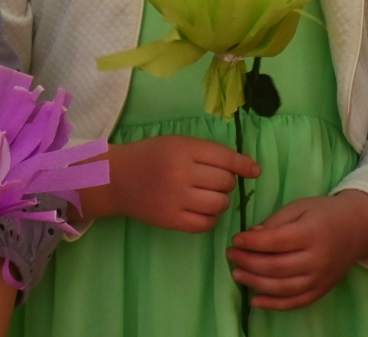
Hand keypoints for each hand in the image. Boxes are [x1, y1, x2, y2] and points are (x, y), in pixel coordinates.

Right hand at [77, 135, 258, 231]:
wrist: (113, 179)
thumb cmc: (148, 157)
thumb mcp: (174, 144)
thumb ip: (207, 152)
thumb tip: (249, 168)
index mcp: (181, 149)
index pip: (225, 158)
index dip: (244, 165)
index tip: (254, 171)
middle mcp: (180, 173)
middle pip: (225, 182)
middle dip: (225, 182)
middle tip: (211, 181)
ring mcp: (175, 199)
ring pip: (220, 204)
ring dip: (219, 201)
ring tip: (204, 196)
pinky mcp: (171, 220)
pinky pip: (207, 224)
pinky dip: (209, 218)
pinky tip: (198, 210)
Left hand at [227, 190, 367, 310]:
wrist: (358, 229)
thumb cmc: (323, 213)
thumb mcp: (298, 207)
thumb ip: (274, 222)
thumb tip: (250, 236)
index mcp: (311, 233)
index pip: (275, 241)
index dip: (251, 242)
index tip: (235, 239)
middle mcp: (318, 259)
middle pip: (276, 267)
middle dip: (248, 262)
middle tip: (231, 255)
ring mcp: (321, 278)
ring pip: (284, 287)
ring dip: (256, 283)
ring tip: (237, 274)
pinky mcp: (323, 290)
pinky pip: (297, 302)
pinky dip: (275, 305)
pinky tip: (255, 301)